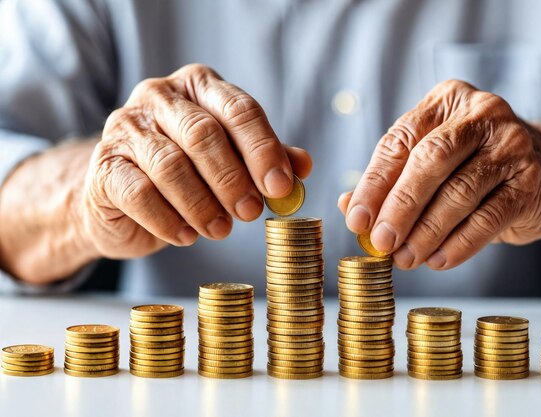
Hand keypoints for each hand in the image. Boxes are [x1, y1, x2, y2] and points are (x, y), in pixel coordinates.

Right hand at [81, 64, 311, 258]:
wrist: (122, 196)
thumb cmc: (187, 173)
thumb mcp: (231, 160)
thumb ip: (265, 158)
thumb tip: (303, 167)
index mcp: (199, 86)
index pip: (238, 109)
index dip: (263, 149)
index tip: (281, 187)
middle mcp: (159, 96)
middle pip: (203, 134)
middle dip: (233, 179)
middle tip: (251, 213)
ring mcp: (125, 127)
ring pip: (170, 165)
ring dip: (203, 204)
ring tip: (221, 230)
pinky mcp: (103, 165)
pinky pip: (140, 193)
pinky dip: (168, 220)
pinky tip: (186, 236)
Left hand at [339, 80, 540, 269]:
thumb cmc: (477, 167)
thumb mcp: (433, 163)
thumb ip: (391, 179)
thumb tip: (347, 206)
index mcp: (447, 100)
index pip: (400, 140)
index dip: (374, 183)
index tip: (356, 219)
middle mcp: (482, 113)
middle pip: (430, 161)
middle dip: (400, 207)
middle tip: (380, 242)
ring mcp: (512, 144)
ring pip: (458, 192)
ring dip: (426, 233)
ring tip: (405, 259)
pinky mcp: (531, 181)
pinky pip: (488, 218)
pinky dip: (459, 244)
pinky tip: (438, 260)